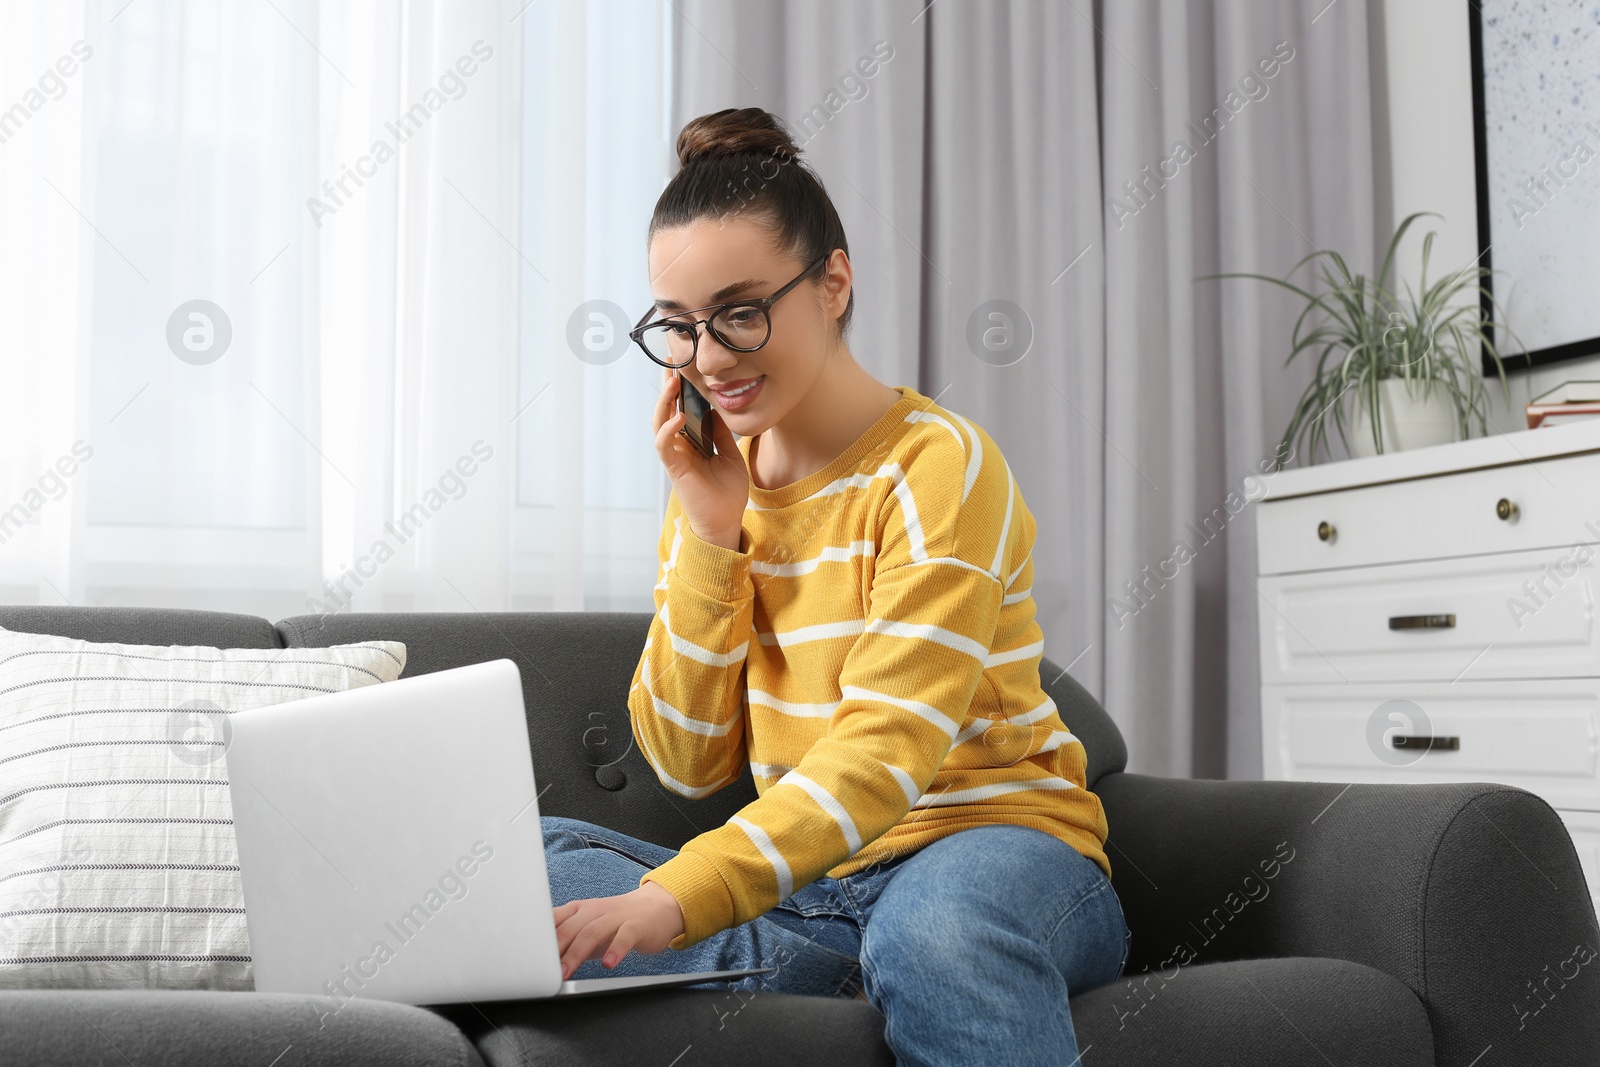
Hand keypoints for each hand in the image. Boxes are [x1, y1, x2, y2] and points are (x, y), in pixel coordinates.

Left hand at [552, 880, 686, 979]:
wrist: (657, 908)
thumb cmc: (616, 921)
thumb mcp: (588, 928)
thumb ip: (567, 941)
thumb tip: (541, 961)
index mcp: (578, 910)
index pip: (554, 921)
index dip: (540, 939)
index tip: (529, 958)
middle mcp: (595, 911)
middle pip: (570, 929)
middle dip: (555, 951)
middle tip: (545, 972)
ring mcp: (616, 917)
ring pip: (592, 932)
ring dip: (577, 953)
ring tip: (567, 972)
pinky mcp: (636, 926)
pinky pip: (625, 937)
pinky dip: (616, 950)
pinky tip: (609, 964)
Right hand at [653, 367, 749, 548]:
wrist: (726, 522)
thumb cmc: (727, 493)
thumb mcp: (730, 456)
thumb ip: (721, 434)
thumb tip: (716, 410)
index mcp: (691, 441)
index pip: (681, 408)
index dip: (680, 388)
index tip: (684, 364)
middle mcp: (679, 446)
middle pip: (666, 410)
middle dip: (668, 386)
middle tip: (673, 361)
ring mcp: (674, 456)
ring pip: (660, 423)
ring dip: (665, 402)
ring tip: (673, 382)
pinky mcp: (674, 468)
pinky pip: (665, 445)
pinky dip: (668, 429)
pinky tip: (679, 416)